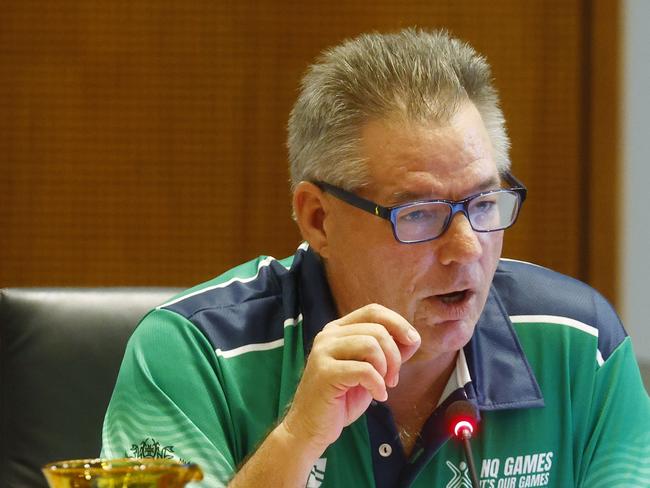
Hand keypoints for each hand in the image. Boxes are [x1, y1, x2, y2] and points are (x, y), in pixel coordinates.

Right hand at [281, 303, 420, 455]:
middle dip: (395, 355)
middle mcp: (328, 335)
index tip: (413, 342)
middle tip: (393, 379)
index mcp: (338, 329)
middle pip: (377, 329)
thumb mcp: (370, 370)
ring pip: (370, 345)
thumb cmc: (342, 398)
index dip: (398, 323)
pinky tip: (378, 396)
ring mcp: (323, 351)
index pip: (373, 311)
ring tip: (383, 386)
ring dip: (386, 368)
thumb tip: (413, 338)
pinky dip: (378, 384)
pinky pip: (364, 370)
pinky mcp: (324, 372)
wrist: (312, 427)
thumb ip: (388, 352)